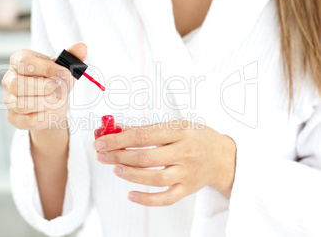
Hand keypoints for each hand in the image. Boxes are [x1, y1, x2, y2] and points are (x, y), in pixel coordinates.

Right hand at [2, 42, 86, 129]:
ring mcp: (9, 99)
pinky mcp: (13, 117)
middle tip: (58, 89)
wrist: (54, 104)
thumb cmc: (56, 80)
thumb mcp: (65, 67)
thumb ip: (73, 56)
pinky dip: (44, 117)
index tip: (65, 74)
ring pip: (21, 104)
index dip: (46, 69)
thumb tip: (82, 46)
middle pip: (17, 84)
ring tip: (57, 100)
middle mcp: (10, 79)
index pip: (25, 62)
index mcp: (19, 60)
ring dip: (44, 103)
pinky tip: (53, 111)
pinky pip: (27, 120)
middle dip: (42, 88)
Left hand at [93, 120, 235, 205]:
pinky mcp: (187, 189)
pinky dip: (147, 199)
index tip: (101, 141)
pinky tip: (131, 195)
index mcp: (180, 132)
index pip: (143, 136)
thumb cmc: (197, 137)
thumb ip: (148, 129)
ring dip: (131, 174)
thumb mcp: (176, 125)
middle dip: (119, 156)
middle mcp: (184, 152)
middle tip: (102, 155)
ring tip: (115, 169)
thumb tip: (118, 129)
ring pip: (155, 178)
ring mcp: (187, 173)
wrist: (224, 157)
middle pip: (146, 157)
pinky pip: (166, 198)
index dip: (118, 139)